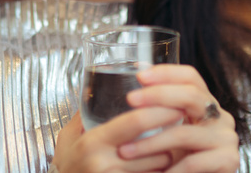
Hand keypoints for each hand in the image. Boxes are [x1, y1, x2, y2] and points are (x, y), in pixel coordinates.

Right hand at [53, 109, 182, 171]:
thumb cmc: (67, 164)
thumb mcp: (69, 137)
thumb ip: (85, 113)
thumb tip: (100, 86)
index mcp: (93, 141)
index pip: (135, 121)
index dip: (160, 111)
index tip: (177, 105)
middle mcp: (104, 163)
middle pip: (151, 145)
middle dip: (171, 135)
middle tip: (183, 124)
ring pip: (157, 165)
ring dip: (168, 154)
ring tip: (171, 146)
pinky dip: (159, 171)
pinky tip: (161, 166)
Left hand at [117, 65, 239, 172]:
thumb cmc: (180, 160)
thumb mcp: (169, 131)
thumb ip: (162, 108)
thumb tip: (139, 73)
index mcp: (207, 105)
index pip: (191, 77)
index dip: (167, 72)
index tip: (140, 76)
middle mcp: (221, 117)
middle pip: (191, 95)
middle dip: (157, 95)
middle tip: (131, 99)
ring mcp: (227, 138)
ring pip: (184, 133)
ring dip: (150, 143)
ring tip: (125, 151)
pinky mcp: (229, 160)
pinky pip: (193, 162)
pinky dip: (170, 169)